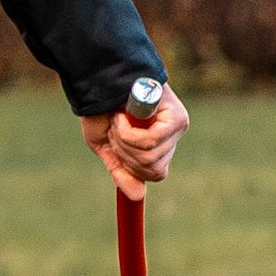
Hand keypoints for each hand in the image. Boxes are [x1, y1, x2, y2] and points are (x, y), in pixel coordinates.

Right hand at [81, 84, 187, 200]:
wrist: (98, 80)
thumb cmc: (100, 109)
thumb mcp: (106, 145)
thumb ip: (121, 169)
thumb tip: (137, 196)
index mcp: (159, 143)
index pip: (154, 174)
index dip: (130, 165)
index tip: (115, 143)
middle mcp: (173, 135)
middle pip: (152, 169)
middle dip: (124, 152)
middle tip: (116, 126)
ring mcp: (177, 125)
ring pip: (149, 157)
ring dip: (123, 140)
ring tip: (118, 117)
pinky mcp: (176, 117)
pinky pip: (150, 142)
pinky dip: (128, 132)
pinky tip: (123, 114)